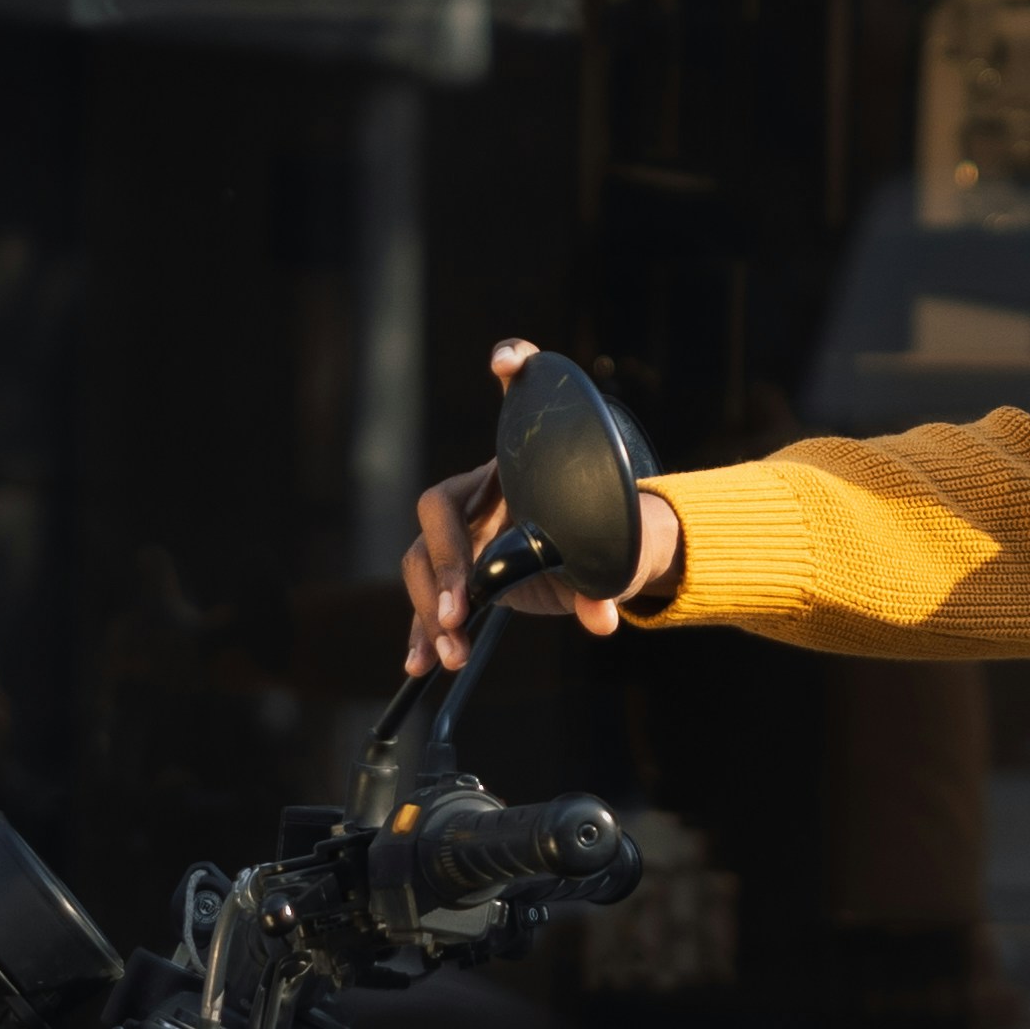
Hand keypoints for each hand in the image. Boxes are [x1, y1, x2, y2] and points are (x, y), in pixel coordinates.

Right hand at [400, 341, 684, 675]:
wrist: (597, 566)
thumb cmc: (600, 546)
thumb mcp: (610, 558)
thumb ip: (607, 581)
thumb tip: (604, 618)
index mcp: (515, 468)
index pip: (515, 399)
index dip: (514, 367)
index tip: (508, 362)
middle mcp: (480, 494)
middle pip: (437, 512)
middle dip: (444, 560)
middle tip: (460, 608)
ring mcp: (461, 537)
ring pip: (423, 564)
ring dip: (430, 609)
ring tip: (450, 652)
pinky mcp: (457, 579)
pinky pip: (429, 605)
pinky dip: (423, 634)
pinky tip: (419, 666)